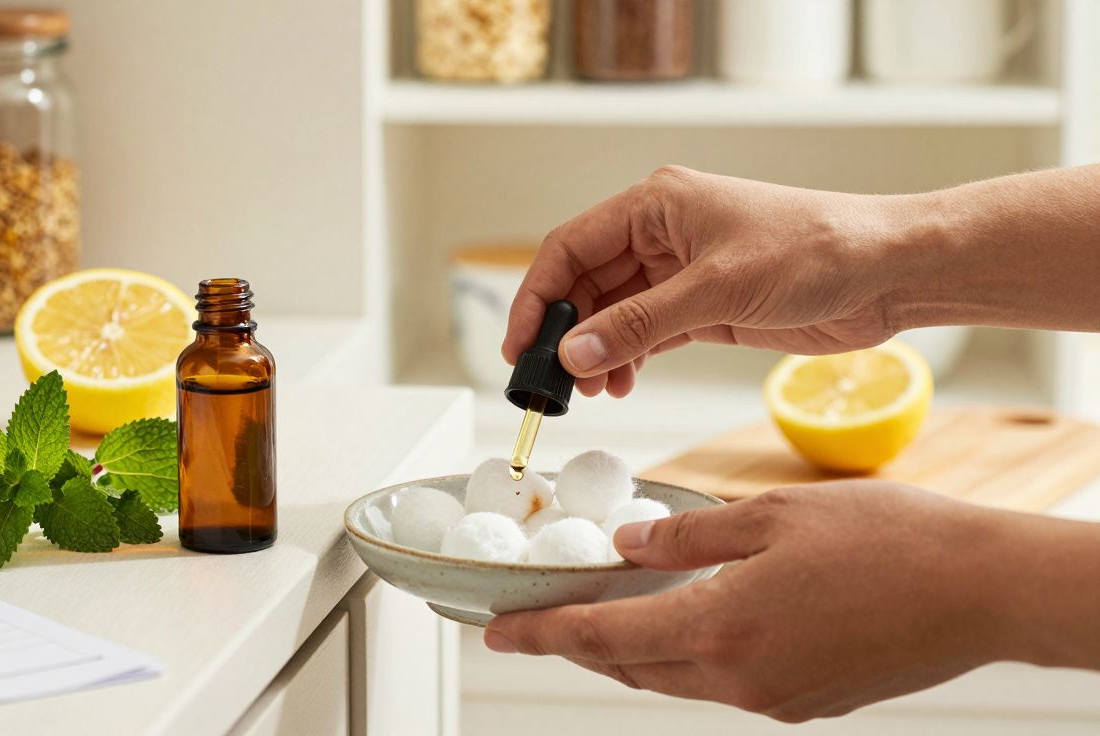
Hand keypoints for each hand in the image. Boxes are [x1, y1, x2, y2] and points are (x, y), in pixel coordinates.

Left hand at [483, 482, 1036, 721]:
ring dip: (631, 649)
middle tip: (540, 621)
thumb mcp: (770, 515)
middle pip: (630, 666)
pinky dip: (687, 653)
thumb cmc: (889, 542)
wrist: (983, 590)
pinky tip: (687, 617)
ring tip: (605, 612)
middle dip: (577, 645)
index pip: (601, 638)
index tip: (497, 633)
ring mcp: (776, 698)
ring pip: (675, 678)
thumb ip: (688, 535)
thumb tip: (630, 544)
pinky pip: (721, 682)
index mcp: (721, 631)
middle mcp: (741, 680)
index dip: (541, 635)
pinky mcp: (807, 701)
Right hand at [503, 167, 912, 397]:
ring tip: (590, 391)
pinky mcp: (705, 307)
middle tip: (550, 382)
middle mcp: (661, 233)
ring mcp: (681, 271)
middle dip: (565, 333)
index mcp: (655, 205)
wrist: (887, 273)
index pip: (569, 247)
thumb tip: (574, 354)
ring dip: (596, 352)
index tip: (519, 345)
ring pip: (613, 313)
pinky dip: (628, 360)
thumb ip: (640, 324)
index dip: (536, 296)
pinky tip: (621, 385)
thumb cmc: (815, 252)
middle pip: (585, 283)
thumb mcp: (717, 290)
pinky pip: (646, 334)